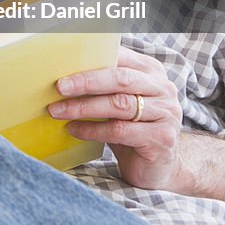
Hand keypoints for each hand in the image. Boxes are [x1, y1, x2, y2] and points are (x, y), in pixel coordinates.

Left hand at [47, 46, 183, 190]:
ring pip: (119, 104)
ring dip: (83, 107)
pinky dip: (92, 129)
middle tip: (59, 87)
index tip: (63, 62)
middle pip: (120, 79)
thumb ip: (103, 84)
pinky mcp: (161, 139)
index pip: (120, 57)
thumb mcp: (119, 100)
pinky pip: (119, 130)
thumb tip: (62, 72)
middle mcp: (163, 88)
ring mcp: (166, 114)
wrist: (158, 167)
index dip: (92, 58)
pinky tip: (73, 129)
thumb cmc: (132, 128)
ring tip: (58, 110)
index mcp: (151, 71)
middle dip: (86, 81)